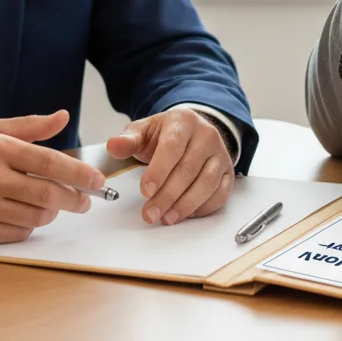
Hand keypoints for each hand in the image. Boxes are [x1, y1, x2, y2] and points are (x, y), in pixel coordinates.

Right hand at [0, 109, 105, 242]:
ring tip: (54, 206)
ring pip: (36, 216)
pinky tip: (28, 216)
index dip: (78, 173)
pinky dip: (30, 226)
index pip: (50, 163)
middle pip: (47, 194)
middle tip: (85, 201)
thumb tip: (63, 116)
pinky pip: (18, 233)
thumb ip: (31, 126)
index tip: (97, 180)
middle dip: (74, 199)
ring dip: (52, 213)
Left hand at [106, 108, 233, 225]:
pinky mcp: (228, 172)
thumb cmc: (165, 134)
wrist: (192, 131)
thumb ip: (128, 140)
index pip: (172, 147)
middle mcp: (206, 136)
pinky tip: (185, 214)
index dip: (159, 171)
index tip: (145, 191)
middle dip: (167, 195)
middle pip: (188, 169)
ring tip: (166, 218)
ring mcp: (220, 154)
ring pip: (207, 183)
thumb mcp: (144, 131)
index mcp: (184, 122)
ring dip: (185, 205)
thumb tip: (113, 145)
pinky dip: (203, 208)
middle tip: (150, 213)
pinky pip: (220, 193)